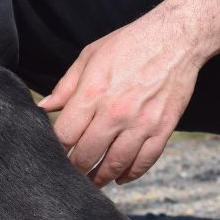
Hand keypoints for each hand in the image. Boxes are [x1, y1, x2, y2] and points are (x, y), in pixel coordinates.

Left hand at [38, 9, 208, 186]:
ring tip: (92, 182)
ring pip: (115, 163)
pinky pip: (145, 161)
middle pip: (86, 154)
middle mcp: (115, 112)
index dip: (56, 149)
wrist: (176, 38)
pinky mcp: (163, 128)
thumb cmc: (129, 44)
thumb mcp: (89, 57)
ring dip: (101, 178)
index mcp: (92, 94)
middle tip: (69, 175)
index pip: (65, 135)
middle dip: (75, 168)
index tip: (53, 154)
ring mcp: (141, 123)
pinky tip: (121, 178)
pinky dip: (131, 174)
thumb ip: (65, 86)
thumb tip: (43, 107)